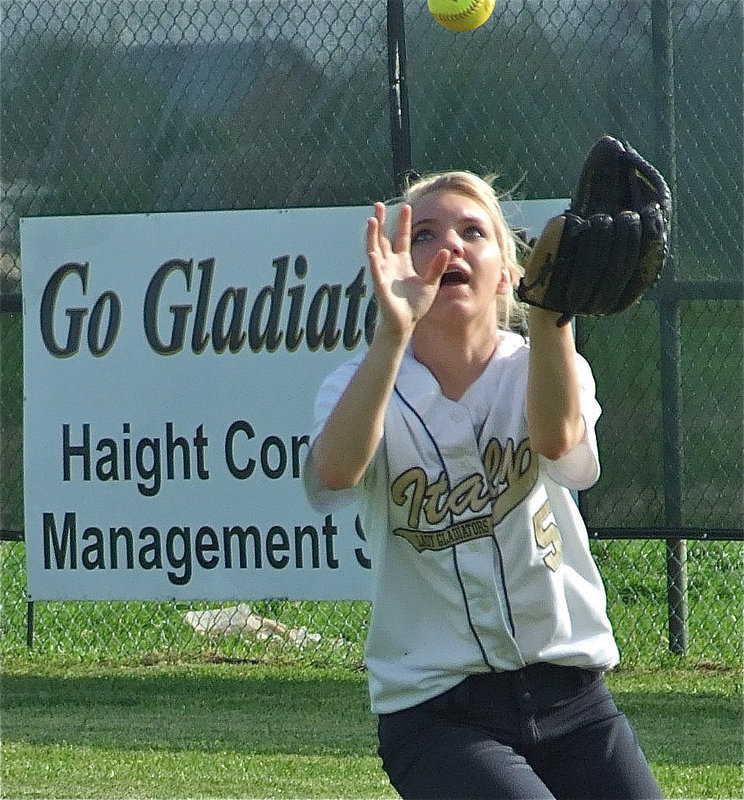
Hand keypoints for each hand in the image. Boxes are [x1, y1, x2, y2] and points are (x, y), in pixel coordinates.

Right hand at [366, 202, 449, 338]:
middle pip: (383, 239)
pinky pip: (376, 273)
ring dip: (373, 236)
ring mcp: (383, 274)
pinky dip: (374, 263)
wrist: (406, 323)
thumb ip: (437, 267)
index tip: (406, 207)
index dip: (403, 223)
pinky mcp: (380, 287)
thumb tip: (447, 251)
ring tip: (371, 220)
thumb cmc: (416, 305)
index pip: (401, 238)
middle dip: (381, 222)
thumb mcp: (431, 283)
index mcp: (402, 263)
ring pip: (375, 250)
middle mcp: (390, 265)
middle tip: (378, 205)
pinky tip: (372, 253)